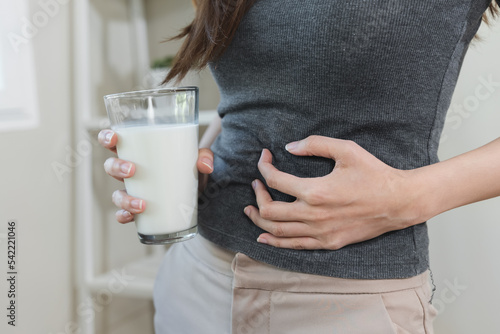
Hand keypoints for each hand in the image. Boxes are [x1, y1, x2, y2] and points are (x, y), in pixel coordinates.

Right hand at [98, 129, 213, 223]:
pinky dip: (124, 216)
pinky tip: (132, 217)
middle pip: (111, 166)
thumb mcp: (198, 160)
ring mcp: (134, 191)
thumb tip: (205, 165)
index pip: (116, 141)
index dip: (107, 137)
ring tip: (141, 204)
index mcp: (140, 153)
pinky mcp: (139, 209)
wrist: (199, 196)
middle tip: (132, 170)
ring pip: (117, 193)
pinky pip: (124, 213)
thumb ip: (204, 156)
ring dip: (123, 198)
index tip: (114, 138)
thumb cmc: (190, 170)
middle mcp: (132, 171)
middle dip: (116, 167)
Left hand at [244, 136, 422, 249]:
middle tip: (255, 185)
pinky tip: (264, 237)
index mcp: (315, 191)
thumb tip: (289, 147)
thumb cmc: (374, 174)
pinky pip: (295, 245)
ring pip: (278, 231)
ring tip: (250, 211)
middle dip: (257, 196)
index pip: (276, 181)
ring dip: (259, 220)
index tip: (264, 158)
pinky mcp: (328, 242)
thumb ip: (315, 144)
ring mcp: (320, 232)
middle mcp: (313, 215)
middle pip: (270, 210)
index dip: (264, 167)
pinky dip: (275, 242)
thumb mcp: (346, 150)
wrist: (398, 202)